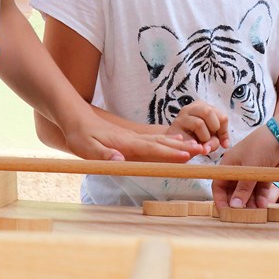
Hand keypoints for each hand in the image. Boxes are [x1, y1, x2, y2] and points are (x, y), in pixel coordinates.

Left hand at [63, 112, 204, 162]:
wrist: (76, 118)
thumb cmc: (80, 136)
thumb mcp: (86, 149)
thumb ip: (103, 155)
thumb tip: (120, 160)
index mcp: (126, 143)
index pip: (152, 149)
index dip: (170, 153)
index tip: (186, 155)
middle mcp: (134, 139)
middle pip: (163, 143)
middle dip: (183, 148)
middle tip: (202, 150)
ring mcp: (135, 137)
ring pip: (162, 141)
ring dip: (180, 144)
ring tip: (197, 147)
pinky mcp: (133, 138)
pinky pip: (156, 140)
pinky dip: (170, 141)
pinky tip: (180, 141)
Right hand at [167, 102, 229, 153]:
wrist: (174, 147)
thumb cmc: (194, 140)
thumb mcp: (210, 138)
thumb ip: (217, 140)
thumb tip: (224, 145)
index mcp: (202, 106)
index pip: (221, 116)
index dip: (224, 131)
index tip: (222, 142)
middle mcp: (190, 108)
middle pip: (209, 111)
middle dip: (213, 129)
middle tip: (210, 138)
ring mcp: (181, 117)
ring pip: (199, 123)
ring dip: (204, 137)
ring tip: (200, 143)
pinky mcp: (174, 128)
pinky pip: (188, 136)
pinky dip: (195, 144)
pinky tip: (194, 146)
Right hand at [212, 125, 278, 208]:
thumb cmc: (262, 147)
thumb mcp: (250, 169)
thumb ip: (243, 189)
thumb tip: (234, 206)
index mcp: (229, 164)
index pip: (219, 184)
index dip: (220, 199)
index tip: (225, 212)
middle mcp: (238, 168)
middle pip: (234, 190)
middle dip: (238, 203)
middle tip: (243, 215)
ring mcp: (252, 171)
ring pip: (248, 191)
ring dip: (251, 202)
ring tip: (256, 212)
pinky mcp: (264, 174)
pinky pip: (260, 189)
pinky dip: (261, 197)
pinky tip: (263, 205)